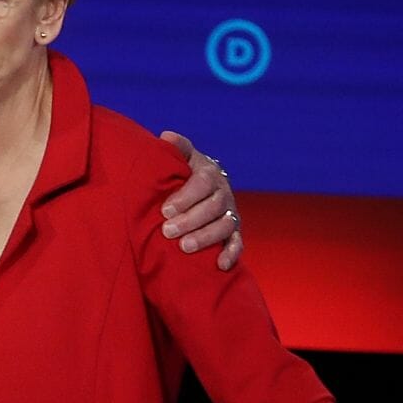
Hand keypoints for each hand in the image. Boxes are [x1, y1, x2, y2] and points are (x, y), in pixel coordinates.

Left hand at [158, 131, 242, 270]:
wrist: (202, 185)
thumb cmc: (185, 172)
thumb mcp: (182, 157)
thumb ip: (177, 148)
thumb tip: (166, 136)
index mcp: (211, 174)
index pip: (202, 184)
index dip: (185, 197)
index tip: (165, 209)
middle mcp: (224, 193)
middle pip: (213, 207)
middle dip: (190, 220)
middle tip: (167, 231)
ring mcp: (231, 213)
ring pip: (225, 226)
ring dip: (206, 237)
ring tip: (185, 247)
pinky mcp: (234, 232)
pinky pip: (237, 244)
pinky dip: (231, 254)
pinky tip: (220, 265)